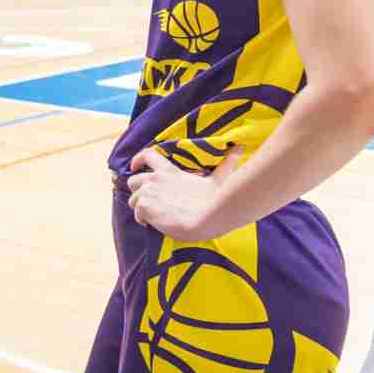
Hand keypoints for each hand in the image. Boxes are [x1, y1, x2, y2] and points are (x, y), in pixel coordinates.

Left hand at [126, 147, 242, 240]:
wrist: (206, 218)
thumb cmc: (214, 200)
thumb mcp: (219, 179)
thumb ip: (226, 164)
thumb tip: (241, 148)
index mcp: (170, 171)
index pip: (148, 155)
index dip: (138, 160)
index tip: (135, 166)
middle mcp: (155, 179)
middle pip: (133, 181)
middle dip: (138, 191)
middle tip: (150, 202)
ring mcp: (148, 192)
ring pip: (132, 199)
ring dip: (140, 208)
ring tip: (155, 216)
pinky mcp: (144, 206)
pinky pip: (136, 215)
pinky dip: (143, 220)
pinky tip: (154, 224)